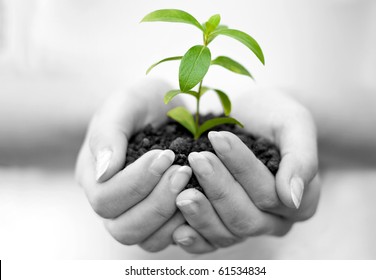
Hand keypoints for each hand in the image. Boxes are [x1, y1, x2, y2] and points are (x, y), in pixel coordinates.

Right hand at [75, 79, 189, 251]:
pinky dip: (186, 224)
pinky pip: (169, 238)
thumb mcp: (125, 104)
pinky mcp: (161, 219)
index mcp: (94, 176)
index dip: (136, 182)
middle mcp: (112, 201)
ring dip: (171, 215)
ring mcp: (136, 213)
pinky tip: (198, 197)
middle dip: (157, 201)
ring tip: (190, 181)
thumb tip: (104, 172)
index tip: (165, 155)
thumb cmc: (144, 102)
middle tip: (183, 172)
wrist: (170, 107)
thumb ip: (108, 133)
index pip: (105, 199)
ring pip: (146, 240)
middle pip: (124, 228)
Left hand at [172, 88, 319, 253]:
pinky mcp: (225, 227)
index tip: (218, 138)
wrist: (254, 117)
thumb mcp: (294, 124)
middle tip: (196, 160)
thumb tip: (292, 198)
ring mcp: (249, 227)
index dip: (242, 168)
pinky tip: (176, 230)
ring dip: (202, 214)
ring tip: (181, 191)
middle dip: (218, 189)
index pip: (269, 192)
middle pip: (246, 217)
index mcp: (301, 201)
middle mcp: (276, 221)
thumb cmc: (275, 116)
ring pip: (227, 234)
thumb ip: (301, 159)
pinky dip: (194, 240)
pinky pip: (211, 243)